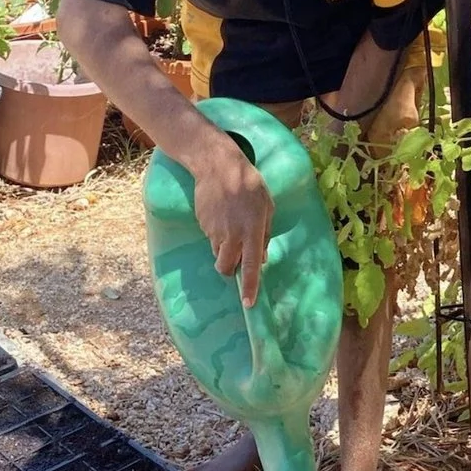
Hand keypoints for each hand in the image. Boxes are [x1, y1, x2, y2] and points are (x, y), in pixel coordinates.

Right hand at [191, 136, 273, 308]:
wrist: (217, 166)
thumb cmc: (249, 184)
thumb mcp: (267, 207)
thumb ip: (265, 234)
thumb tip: (261, 258)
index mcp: (253, 230)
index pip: (252, 265)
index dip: (250, 286)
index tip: (248, 304)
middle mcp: (233, 234)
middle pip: (226, 267)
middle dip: (229, 269)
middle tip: (235, 258)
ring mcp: (215, 231)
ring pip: (218, 253)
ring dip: (224, 248)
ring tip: (229, 225)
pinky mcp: (203, 225)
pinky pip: (211, 237)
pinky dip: (216, 233)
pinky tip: (220, 214)